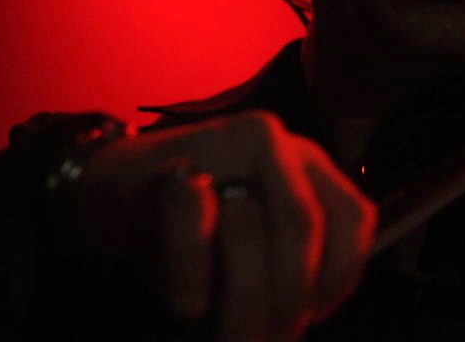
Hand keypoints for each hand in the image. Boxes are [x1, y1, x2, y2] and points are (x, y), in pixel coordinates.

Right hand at [75, 109, 377, 340]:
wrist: (109, 193)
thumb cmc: (192, 235)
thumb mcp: (255, 251)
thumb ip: (288, 271)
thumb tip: (299, 325)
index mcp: (309, 167)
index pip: (354, 218)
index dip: (337, 279)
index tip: (307, 320)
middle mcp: (278, 145)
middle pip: (303, 228)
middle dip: (286, 302)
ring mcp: (225, 142)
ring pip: (252, 220)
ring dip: (244, 296)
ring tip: (228, 337)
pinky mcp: (172, 157)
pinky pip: (190, 216)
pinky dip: (191, 273)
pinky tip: (188, 306)